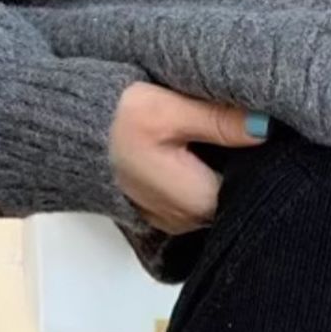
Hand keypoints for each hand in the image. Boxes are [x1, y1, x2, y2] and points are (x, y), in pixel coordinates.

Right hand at [109, 82, 270, 233]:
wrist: (59, 133)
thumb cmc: (110, 122)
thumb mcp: (166, 110)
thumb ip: (218, 120)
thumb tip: (266, 126)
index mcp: (201, 201)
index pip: (258, 186)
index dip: (268, 157)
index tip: (271, 127)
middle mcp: (193, 221)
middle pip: (242, 191)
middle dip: (250, 161)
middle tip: (252, 123)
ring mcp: (178, 219)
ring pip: (222, 192)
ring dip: (228, 166)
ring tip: (227, 131)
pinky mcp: (165, 209)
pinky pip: (200, 193)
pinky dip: (207, 171)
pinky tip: (202, 146)